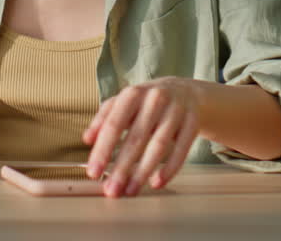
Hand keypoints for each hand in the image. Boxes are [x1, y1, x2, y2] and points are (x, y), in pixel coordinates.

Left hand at [82, 77, 203, 196]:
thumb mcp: (124, 103)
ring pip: (159, 145)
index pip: (114, 124)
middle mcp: (155, 99)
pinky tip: (156, 182)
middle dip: (122, 167)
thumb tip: (87, 139)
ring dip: (143, 171)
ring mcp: (176, 110)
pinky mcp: (193, 122)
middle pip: (136, 138)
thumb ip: (104, 119)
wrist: (186, 91)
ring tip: (131, 190)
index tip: (93, 172)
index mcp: (133, 94)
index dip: (103, 150)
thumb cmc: (148, 101)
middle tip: (111, 190)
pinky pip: (182, 149)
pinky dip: (169, 168)